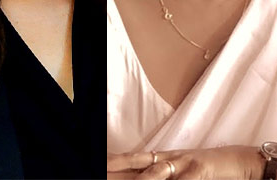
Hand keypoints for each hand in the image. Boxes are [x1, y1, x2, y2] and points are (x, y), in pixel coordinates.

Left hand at [107, 146, 265, 179]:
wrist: (237, 160)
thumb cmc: (204, 169)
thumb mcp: (179, 171)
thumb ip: (156, 174)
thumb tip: (139, 177)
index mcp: (160, 158)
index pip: (131, 159)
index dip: (113, 161)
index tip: (97, 163)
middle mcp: (167, 158)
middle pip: (136, 161)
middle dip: (116, 165)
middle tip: (100, 170)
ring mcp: (182, 162)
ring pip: (156, 171)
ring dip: (142, 179)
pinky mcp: (199, 168)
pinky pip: (184, 179)